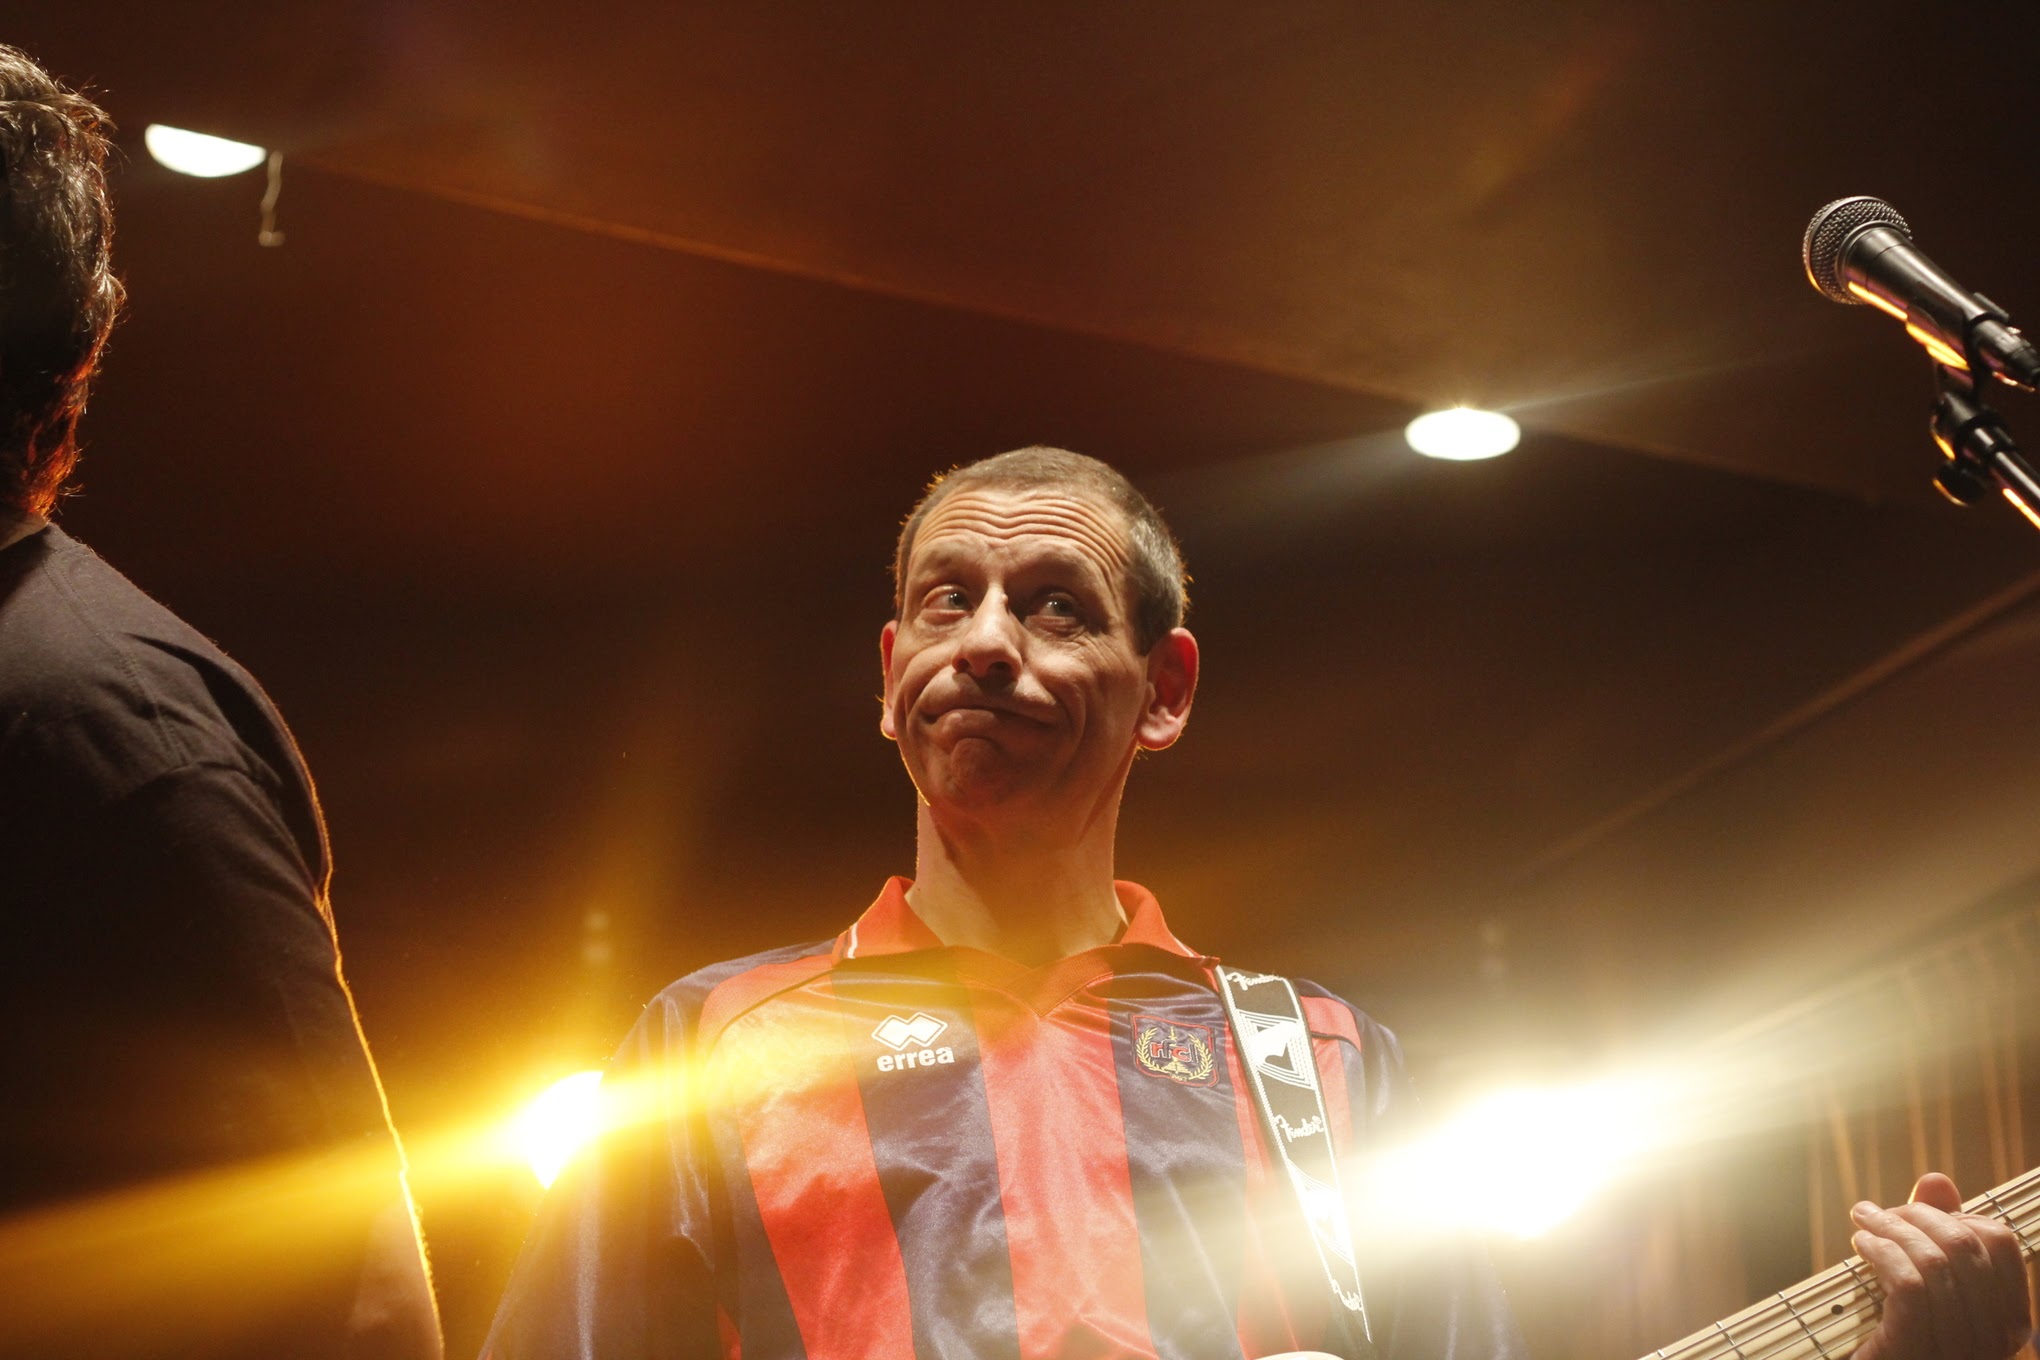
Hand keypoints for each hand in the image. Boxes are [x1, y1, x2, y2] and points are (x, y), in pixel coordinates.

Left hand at [1851, 1172, 2029, 1359]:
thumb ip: (1937, 1234)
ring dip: (1890, 1229)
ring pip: (1935, 1263)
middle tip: (1876, 1212)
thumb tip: (1936, 1179)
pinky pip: (1909, 1286)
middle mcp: (1995, 1341)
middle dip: (1916, 1215)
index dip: (1956, 1215)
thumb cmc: (1899, 1331)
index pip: (2001, 1242)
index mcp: (2009, 1321)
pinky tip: (1861, 1245)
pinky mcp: (1916, 1352)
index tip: (1916, 1215)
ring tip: (1863, 1224)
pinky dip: (1882, 1253)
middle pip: (1966, 1247)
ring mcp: (1959, 1351)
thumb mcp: (1925, 1279)